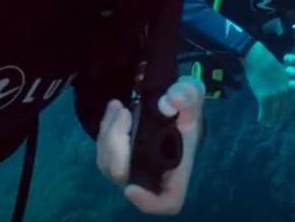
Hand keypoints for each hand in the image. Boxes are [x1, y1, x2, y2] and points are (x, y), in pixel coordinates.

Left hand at [96, 77, 204, 214]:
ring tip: (119, 108)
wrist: (168, 99)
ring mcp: (133, 166)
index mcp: (177, 167)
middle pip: (126, 176)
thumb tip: (170, 101)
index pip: (167, 201)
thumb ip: (187, 95)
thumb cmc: (185, 105)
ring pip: (109, 163)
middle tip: (124, 114)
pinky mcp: (118, 156)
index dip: (149, 202)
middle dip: (117, 145)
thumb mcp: (191, 92)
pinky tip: (114, 108)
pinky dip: (105, 128)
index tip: (131, 188)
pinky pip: (103, 150)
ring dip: (109, 133)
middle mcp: (153, 173)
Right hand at [243, 41, 294, 126]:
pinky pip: (265, 112)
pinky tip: (261, 121)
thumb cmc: (267, 62)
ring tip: (269, 124)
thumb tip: (285, 89)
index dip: (290, 111)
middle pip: (285, 111)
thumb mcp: (281, 72)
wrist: (258, 58)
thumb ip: (284, 82)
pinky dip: (263, 118)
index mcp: (290, 86)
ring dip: (272, 121)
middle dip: (281, 118)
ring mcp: (275, 95)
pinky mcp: (264, 97)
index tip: (286, 116)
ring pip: (275, 114)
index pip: (294, 103)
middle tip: (277, 122)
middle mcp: (285, 92)